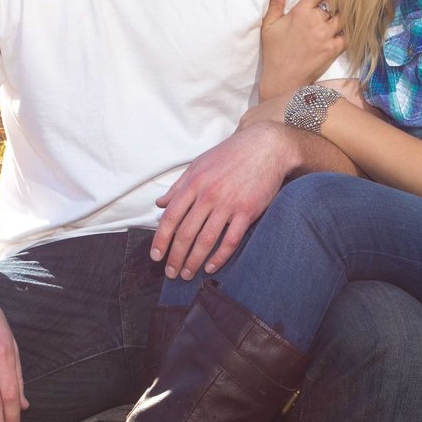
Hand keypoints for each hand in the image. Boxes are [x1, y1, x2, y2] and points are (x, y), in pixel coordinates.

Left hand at [153, 124, 297, 279]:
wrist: (265, 147)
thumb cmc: (230, 155)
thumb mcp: (198, 165)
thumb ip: (179, 186)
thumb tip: (160, 204)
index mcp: (193, 184)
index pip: (171, 217)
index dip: (161, 240)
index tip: (156, 256)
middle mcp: (208, 195)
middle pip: (186, 233)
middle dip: (175, 257)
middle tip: (170, 273)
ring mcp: (228, 205)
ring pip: (206, 240)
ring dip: (194, 261)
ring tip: (187, 274)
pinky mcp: (247, 212)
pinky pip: (231, 240)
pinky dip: (220, 257)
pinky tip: (211, 267)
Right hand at [257, 0, 345, 101]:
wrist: (282, 80)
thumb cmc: (274, 52)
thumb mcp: (269, 25)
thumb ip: (275, 1)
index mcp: (300, 12)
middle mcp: (315, 21)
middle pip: (335, 4)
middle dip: (336, 4)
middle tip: (340, 3)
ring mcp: (326, 35)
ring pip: (344, 17)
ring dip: (343, 16)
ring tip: (344, 16)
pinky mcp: (334, 49)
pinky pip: (348, 35)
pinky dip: (348, 31)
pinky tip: (346, 30)